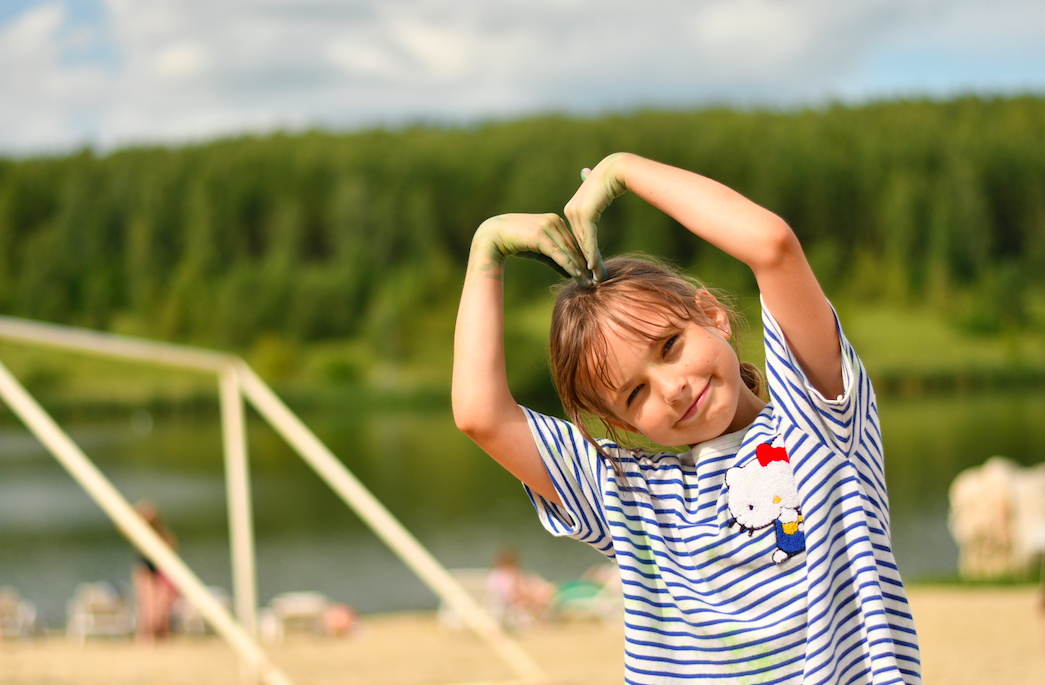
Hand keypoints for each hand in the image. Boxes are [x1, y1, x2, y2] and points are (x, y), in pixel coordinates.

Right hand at [472, 213, 591, 285]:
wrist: (493, 235)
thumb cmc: (515, 242)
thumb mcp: (538, 251)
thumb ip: (554, 259)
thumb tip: (569, 272)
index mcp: (555, 221)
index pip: (574, 242)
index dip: (584, 258)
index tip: (593, 272)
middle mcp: (554, 221)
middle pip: (574, 246)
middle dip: (586, 265)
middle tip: (597, 280)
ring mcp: (548, 227)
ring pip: (568, 250)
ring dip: (580, 267)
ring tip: (589, 281)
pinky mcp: (540, 235)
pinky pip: (558, 253)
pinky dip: (568, 264)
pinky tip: (576, 275)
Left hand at [563, 153, 632, 281]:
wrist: (617, 169)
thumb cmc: (611, 178)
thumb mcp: (598, 191)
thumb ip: (591, 190)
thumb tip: (585, 173)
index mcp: (572, 209)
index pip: (579, 237)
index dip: (584, 254)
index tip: (589, 269)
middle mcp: (570, 211)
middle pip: (580, 243)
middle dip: (586, 263)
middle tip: (593, 279)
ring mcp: (575, 213)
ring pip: (584, 243)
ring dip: (591, 262)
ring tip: (596, 277)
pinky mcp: (584, 214)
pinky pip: (588, 238)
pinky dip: (591, 253)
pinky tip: (592, 266)